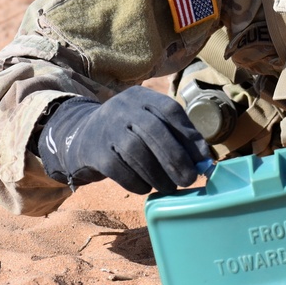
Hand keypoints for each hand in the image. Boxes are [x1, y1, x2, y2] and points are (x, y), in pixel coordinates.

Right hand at [38, 86, 209, 194]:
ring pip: (136, 152)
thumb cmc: (129, 132)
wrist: (82, 136)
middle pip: (153, 130)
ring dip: (158, 174)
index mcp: (142, 97)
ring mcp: (107, 129)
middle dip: (176, 158)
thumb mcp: (149, 122)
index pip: (170, 110)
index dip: (189, 136)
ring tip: (169, 187)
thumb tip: (204, 161)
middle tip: (189, 179)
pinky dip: (137, 182)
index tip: (203, 159)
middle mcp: (124, 108)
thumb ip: (175, 136)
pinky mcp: (95, 152)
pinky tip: (146, 187)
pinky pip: (119, 170)